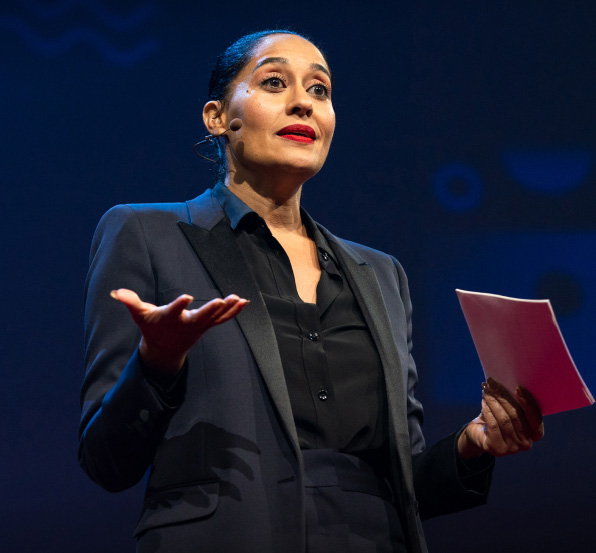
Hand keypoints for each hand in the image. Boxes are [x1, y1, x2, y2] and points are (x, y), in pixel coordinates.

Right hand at [110, 289, 248, 374]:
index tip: (186, 297)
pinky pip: (222, 319)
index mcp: (169, 319)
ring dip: (227, 309)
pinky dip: (233, 312)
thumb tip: (116, 292)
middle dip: (210, 309)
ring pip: (215, 318)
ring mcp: (199, 326)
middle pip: (200, 317)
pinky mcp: (207, 326)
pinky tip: (244, 302)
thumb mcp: (139, 315)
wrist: (164, 350)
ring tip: (238, 298)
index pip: (174, 311)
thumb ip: (130, 302)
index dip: (179, 304)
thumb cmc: (152, 327)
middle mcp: (186, 323)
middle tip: (220, 301)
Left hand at [458, 377, 544, 459]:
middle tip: (492, 383)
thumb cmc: (497, 420)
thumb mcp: (508, 412)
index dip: (528, 402)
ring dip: (493, 401)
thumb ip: (514, 403)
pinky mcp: (498, 448)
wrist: (478, 436)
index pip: (535, 416)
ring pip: (504, 419)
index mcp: (536, 433)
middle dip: (503, 396)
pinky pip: (493, 425)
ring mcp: (513, 448)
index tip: (518, 388)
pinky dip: (487, 411)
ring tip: (486, 390)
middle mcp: (527, 443)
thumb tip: (509, 384)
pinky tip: (483, 402)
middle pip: (516, 415)